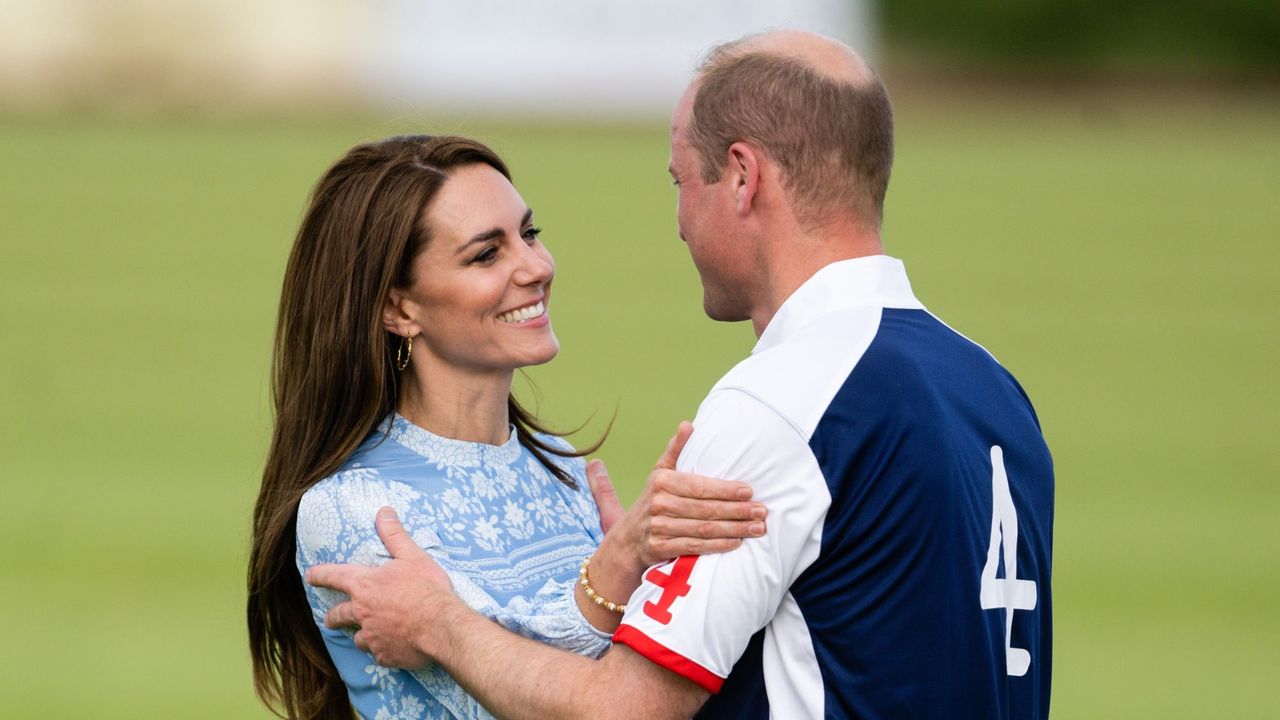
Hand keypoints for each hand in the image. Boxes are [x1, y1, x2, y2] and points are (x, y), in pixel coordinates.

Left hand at [306, 507, 460, 668]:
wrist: (441, 626)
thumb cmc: (426, 589)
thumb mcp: (412, 556)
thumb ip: (394, 535)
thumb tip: (383, 511)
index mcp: (364, 585)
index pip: (333, 576)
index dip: (319, 575)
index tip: (310, 576)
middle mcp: (361, 612)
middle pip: (337, 615)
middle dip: (332, 616)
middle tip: (330, 618)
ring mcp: (372, 636)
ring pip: (357, 638)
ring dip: (360, 635)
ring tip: (367, 634)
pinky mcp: (384, 655)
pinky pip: (377, 654)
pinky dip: (382, 650)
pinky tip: (392, 647)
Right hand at [595, 421, 765, 574]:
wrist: (627, 539)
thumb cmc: (652, 500)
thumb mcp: (659, 472)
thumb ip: (675, 450)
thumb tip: (688, 424)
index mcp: (662, 482)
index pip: (700, 486)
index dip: (726, 489)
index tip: (749, 491)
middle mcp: (659, 504)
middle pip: (706, 509)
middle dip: (737, 511)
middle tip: (761, 511)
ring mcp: (659, 528)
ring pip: (704, 529)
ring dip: (734, 529)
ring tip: (757, 528)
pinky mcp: (661, 548)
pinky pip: (695, 547)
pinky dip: (717, 546)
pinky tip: (736, 542)